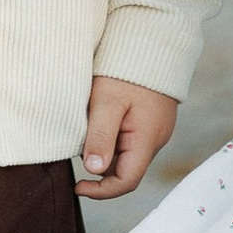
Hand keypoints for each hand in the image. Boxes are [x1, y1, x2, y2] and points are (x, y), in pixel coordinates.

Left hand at [77, 80, 179, 198]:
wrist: (153, 41)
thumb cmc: (127, 70)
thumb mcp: (107, 101)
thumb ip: (100, 137)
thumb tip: (93, 170)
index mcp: (147, 139)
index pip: (127, 182)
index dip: (101, 191)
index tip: (77, 186)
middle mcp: (156, 140)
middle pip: (124, 169)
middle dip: (99, 163)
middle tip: (79, 140)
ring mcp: (155, 130)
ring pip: (125, 154)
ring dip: (105, 147)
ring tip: (90, 120)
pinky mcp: (151, 121)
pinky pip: (129, 139)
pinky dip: (112, 134)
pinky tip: (102, 114)